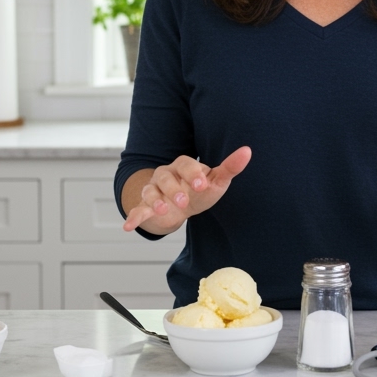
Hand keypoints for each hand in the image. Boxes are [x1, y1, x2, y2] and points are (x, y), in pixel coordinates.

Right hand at [122, 146, 251, 232]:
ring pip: (150, 191)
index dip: (193, 173)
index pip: (185, 163)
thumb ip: (230, 167)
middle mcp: (165, 175)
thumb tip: (248, 151)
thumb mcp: (216, 180)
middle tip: (185, 201)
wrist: (182, 204)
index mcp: (183, 166)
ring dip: (155, 200)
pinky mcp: (147, 206)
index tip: (202, 184)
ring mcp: (154, 190)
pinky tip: (128, 226)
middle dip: (174, 189)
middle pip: (165, 177)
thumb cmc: (200, 189)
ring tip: (163, 210)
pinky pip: (138, 209)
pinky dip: (133, 216)